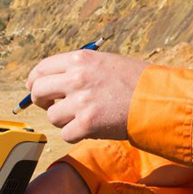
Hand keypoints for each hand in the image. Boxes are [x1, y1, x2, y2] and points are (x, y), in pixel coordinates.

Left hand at [26, 50, 147, 141]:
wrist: (157, 99)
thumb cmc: (135, 81)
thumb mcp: (104, 63)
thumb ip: (79, 69)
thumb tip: (53, 80)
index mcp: (80, 59)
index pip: (42, 68)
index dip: (34, 81)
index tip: (35, 88)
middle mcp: (77, 78)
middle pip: (38, 91)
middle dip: (40, 101)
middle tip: (50, 106)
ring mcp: (81, 101)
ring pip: (52, 116)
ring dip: (62, 119)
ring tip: (80, 117)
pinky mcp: (87, 124)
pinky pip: (65, 134)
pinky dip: (74, 134)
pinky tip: (88, 128)